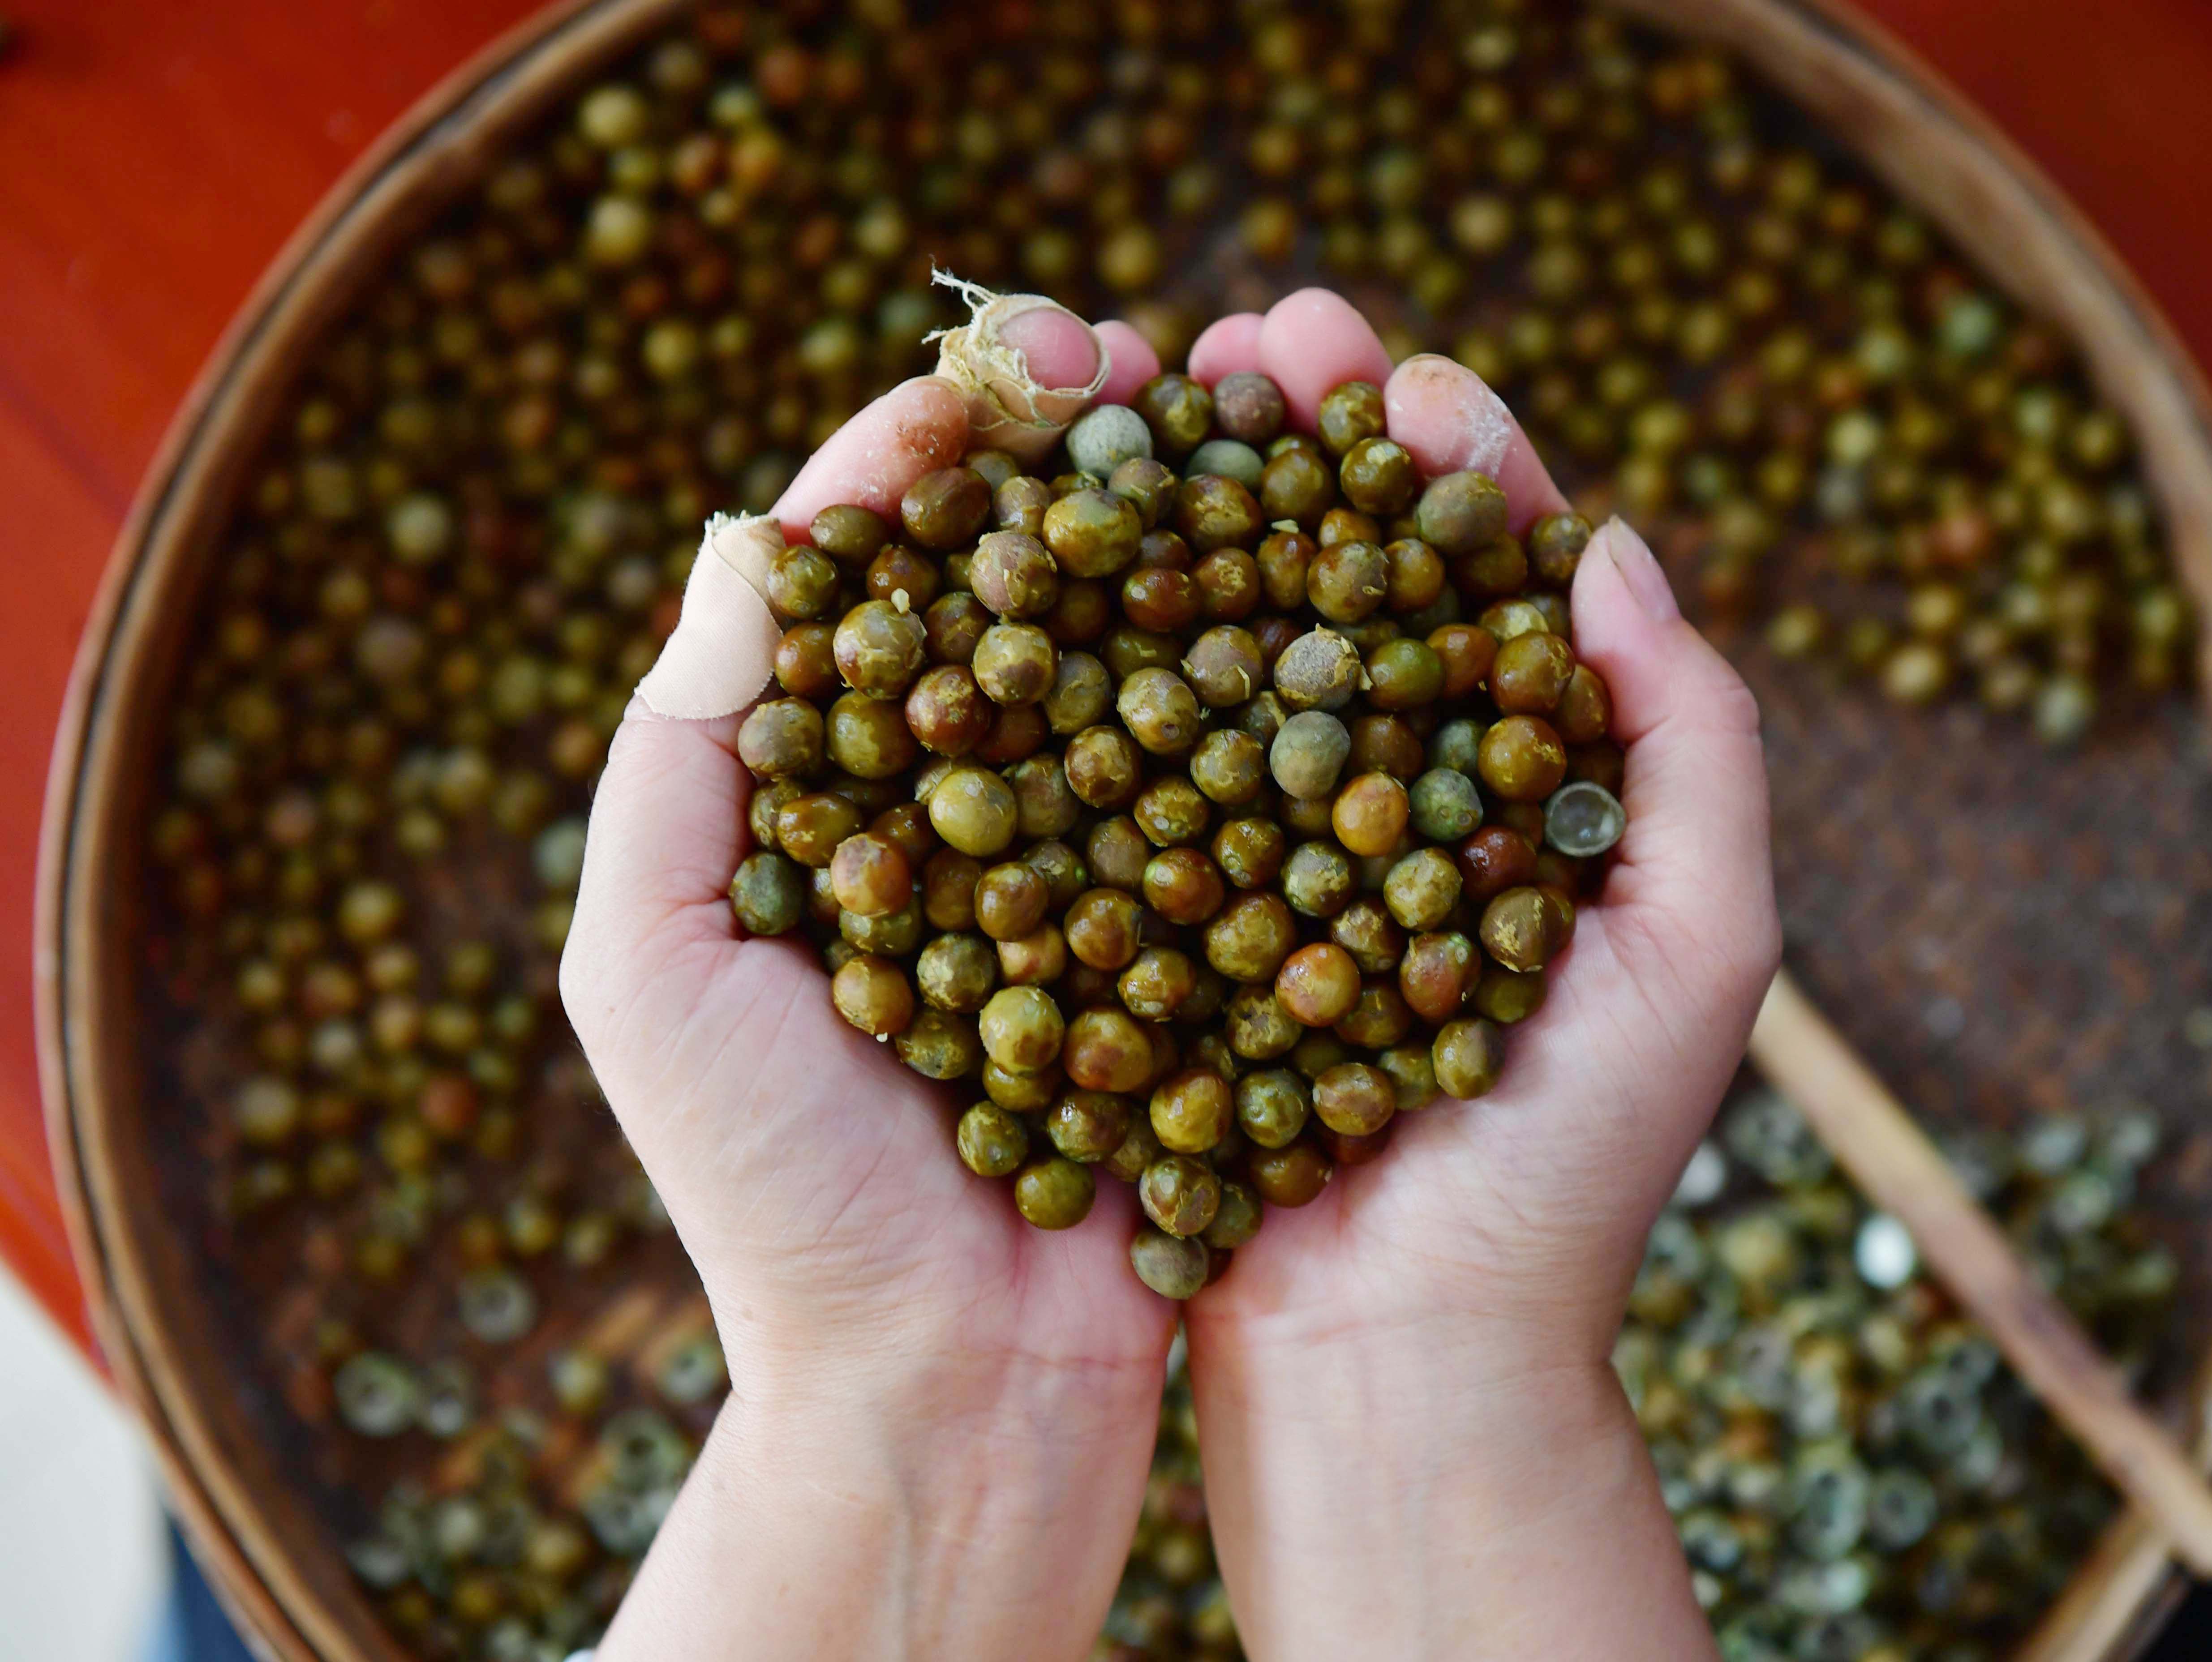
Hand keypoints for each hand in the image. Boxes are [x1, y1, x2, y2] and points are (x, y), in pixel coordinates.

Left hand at [560, 305, 1175, 1661]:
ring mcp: (1100, 856)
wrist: (949, 1383)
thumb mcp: (651, 962)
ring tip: (1268, 417)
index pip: (882, 567)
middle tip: (1168, 346)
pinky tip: (1333, 581)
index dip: (940, 445)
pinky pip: (1244, 778)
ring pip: (1151, 650)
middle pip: (1033, 578)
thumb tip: (763, 535)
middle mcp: (972, 799)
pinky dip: (1283, 673)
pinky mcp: (1202, 928)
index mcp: (831, 784)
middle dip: (1097, 448)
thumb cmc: (773, 1191)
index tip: (1021, 356)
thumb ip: (688, 750)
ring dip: (1206, 523)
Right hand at [1179, 292, 1779, 1659]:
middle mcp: (1401, 804)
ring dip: (1207, 515)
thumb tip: (1610, 548)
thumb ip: (1693, 746)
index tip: (1399, 374)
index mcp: (1535, 794)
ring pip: (1244, 648)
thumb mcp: (1697, 953)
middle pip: (1357, 583)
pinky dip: (1120, 657)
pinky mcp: (1174, 915)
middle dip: (1310, 449)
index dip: (1458, 466)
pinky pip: (1147, 762)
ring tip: (1155, 397)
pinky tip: (1075, 563)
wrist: (1404, 1362)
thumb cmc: (1569, 1178)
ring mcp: (1277, 853)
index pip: (1501, 587)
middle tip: (1254, 331)